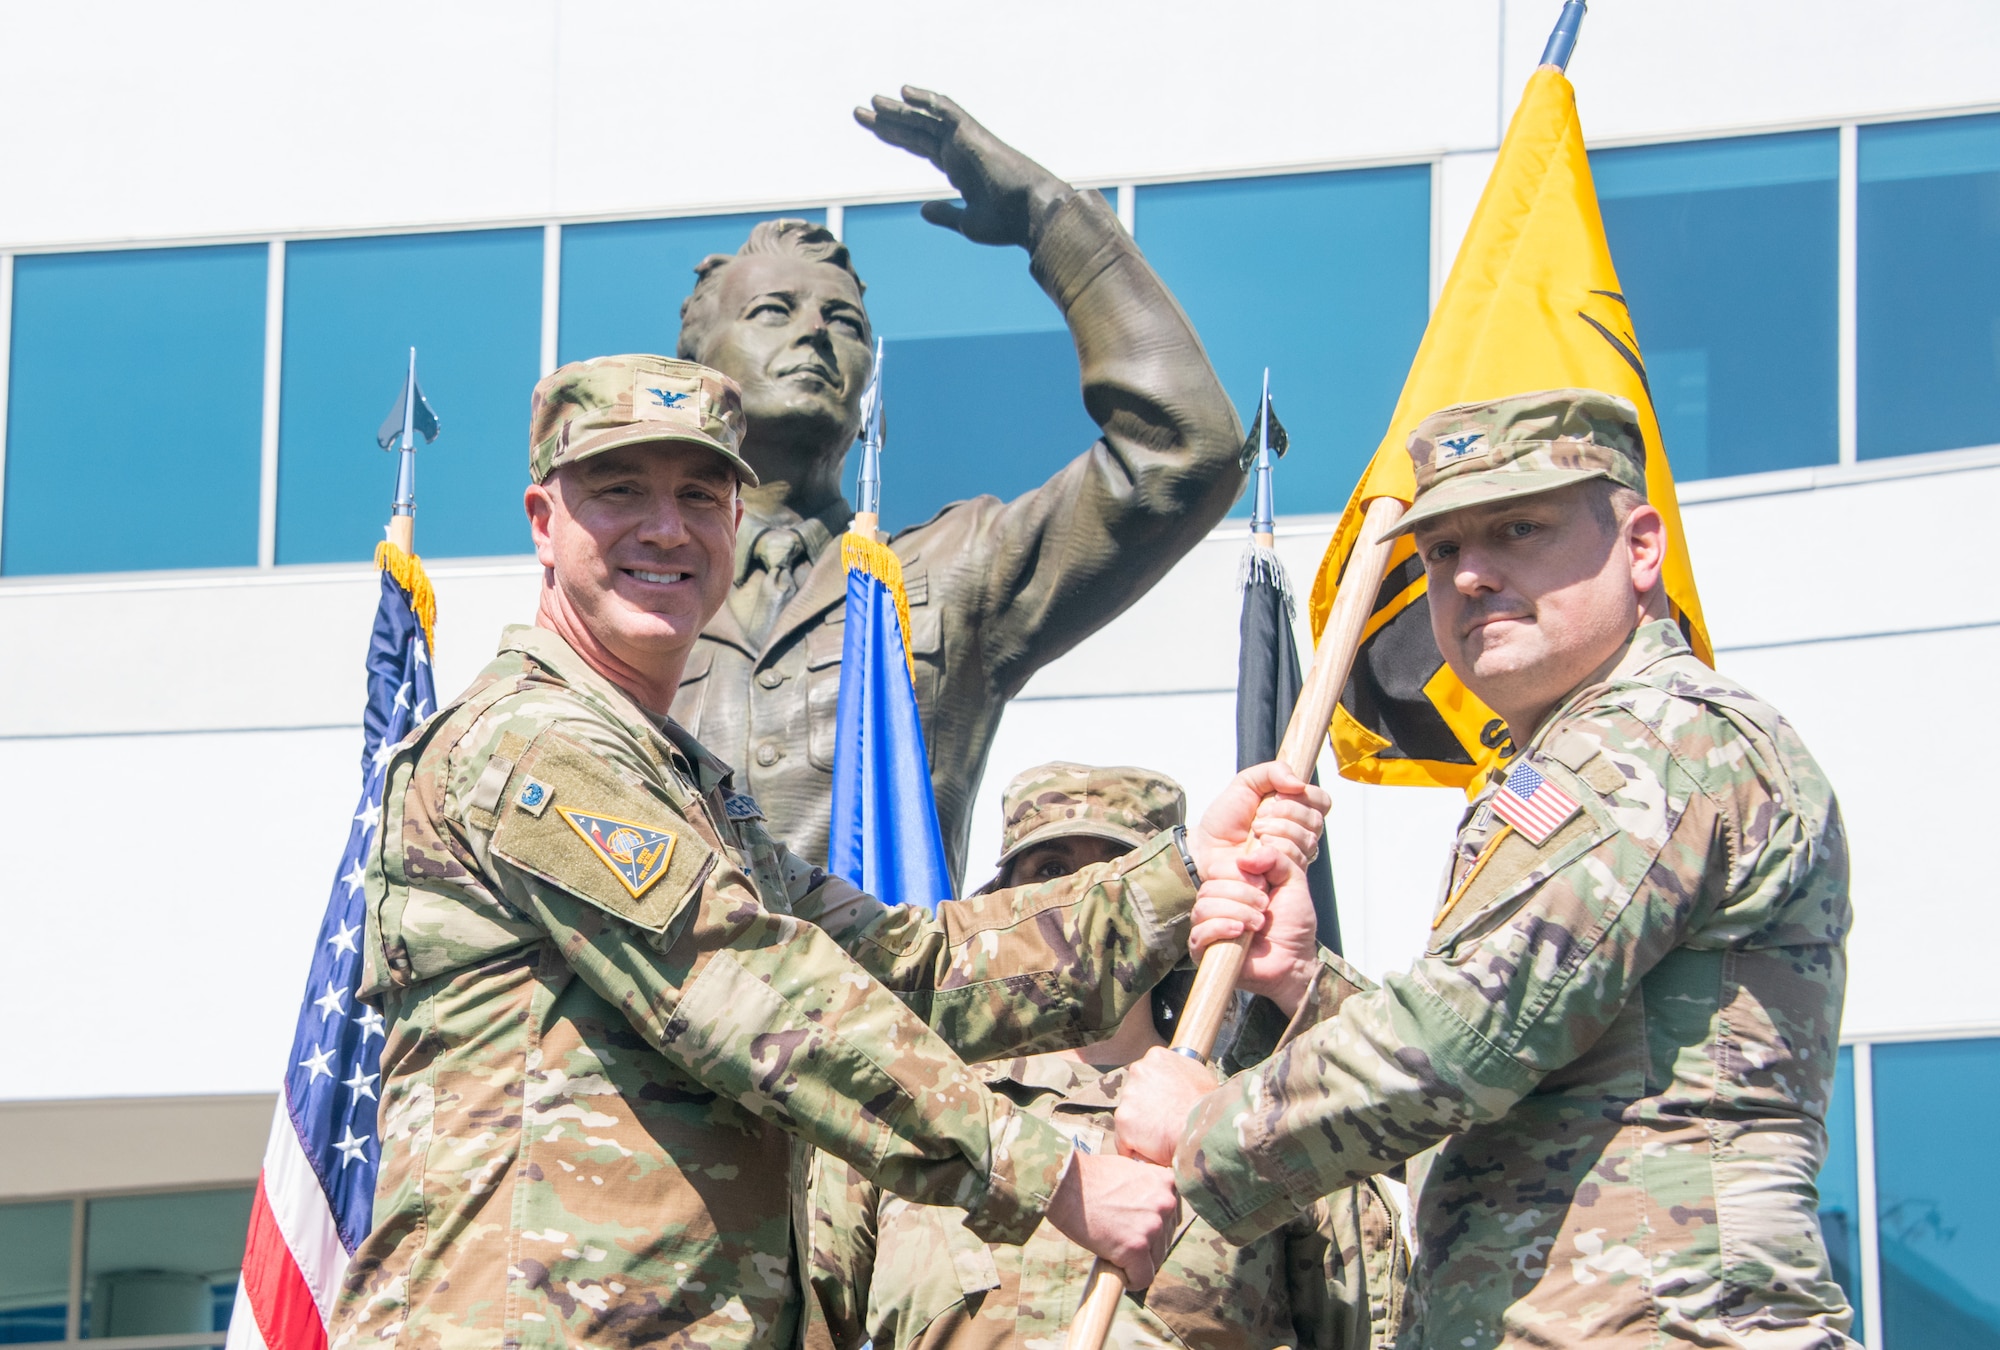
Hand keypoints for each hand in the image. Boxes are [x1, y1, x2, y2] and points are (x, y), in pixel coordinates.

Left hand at [855, 87, 1070, 249]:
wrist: (1031, 215)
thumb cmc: (1006, 222)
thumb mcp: (966, 222)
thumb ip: (945, 213)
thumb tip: (922, 210)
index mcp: (958, 168)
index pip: (921, 146)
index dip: (896, 136)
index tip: (874, 130)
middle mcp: (959, 150)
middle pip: (916, 130)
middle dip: (888, 121)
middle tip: (859, 113)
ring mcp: (964, 140)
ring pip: (925, 119)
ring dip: (898, 109)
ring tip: (872, 102)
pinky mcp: (972, 133)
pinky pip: (947, 110)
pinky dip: (927, 99)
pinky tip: (905, 91)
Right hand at [1043, 1150, 1179, 1287]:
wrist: (1065, 1184)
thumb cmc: (1089, 1177)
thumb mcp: (1129, 1171)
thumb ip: (1146, 1190)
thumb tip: (1151, 1213)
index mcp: (1166, 1182)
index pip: (1172, 1216)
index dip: (1154, 1226)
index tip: (1138, 1229)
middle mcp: (1166, 1203)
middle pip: (1165, 1239)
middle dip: (1147, 1244)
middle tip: (1121, 1240)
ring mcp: (1152, 1227)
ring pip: (1156, 1259)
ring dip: (1138, 1260)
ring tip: (1114, 1250)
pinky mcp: (1136, 1248)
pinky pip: (1143, 1277)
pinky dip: (1132, 1279)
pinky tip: (1117, 1270)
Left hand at [1111, 1047, 1219, 1167]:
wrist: (1205, 1126)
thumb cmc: (1208, 1105)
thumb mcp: (1199, 1075)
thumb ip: (1180, 1072)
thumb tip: (1178, 1080)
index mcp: (1156, 1057)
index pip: (1146, 1075)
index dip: (1154, 1094)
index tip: (1163, 1105)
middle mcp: (1138, 1071)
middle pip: (1134, 1094)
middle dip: (1145, 1109)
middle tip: (1163, 1122)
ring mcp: (1128, 1095)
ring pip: (1128, 1117)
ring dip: (1140, 1129)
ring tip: (1162, 1137)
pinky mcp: (1123, 1119)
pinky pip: (1124, 1140)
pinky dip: (1135, 1148)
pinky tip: (1153, 1150)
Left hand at [1188, 761, 1329, 879]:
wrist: (1206, 848)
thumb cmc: (1225, 818)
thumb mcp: (1245, 783)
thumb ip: (1273, 772)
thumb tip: (1300, 784)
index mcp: (1295, 809)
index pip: (1322, 801)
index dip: (1306, 796)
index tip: (1278, 796)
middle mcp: (1300, 832)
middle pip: (1315, 821)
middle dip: (1286, 813)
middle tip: (1259, 817)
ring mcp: (1295, 855)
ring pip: (1308, 841)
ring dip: (1279, 831)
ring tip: (1256, 832)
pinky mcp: (1286, 874)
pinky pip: (1295, 859)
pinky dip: (1275, 850)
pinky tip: (1257, 850)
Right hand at [1191, 849, 1317, 1014]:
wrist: (1295, 959)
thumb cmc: (1293, 924)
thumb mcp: (1293, 881)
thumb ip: (1276, 858)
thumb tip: (1245, 857)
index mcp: (1232, 886)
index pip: (1218, 867)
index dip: (1241, 872)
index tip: (1266, 885)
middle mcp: (1216, 903)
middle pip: (1210, 885)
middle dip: (1243, 894)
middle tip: (1264, 907)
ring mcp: (1208, 926)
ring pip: (1204, 906)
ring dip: (1237, 912)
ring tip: (1258, 923)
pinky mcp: (1204, 950)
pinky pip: (1199, 932)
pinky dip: (1221, 927)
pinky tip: (1240, 932)